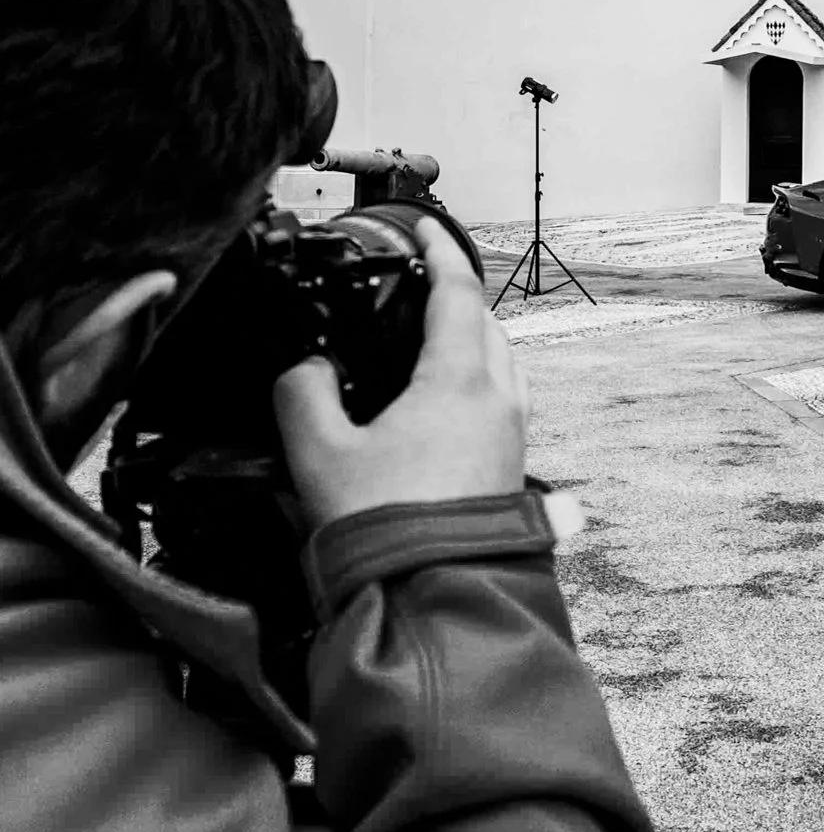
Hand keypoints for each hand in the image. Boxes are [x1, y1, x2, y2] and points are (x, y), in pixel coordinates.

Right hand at [274, 217, 529, 527]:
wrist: (433, 602)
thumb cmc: (382, 528)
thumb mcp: (318, 455)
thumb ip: (303, 395)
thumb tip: (306, 371)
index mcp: (458, 380)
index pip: (458, 292)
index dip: (440, 251)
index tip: (424, 228)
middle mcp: (499, 401)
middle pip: (487, 326)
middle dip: (457, 300)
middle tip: (419, 291)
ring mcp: (512, 437)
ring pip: (501, 366)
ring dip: (471, 345)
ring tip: (426, 351)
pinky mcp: (511, 472)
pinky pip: (501, 406)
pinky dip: (475, 387)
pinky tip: (439, 413)